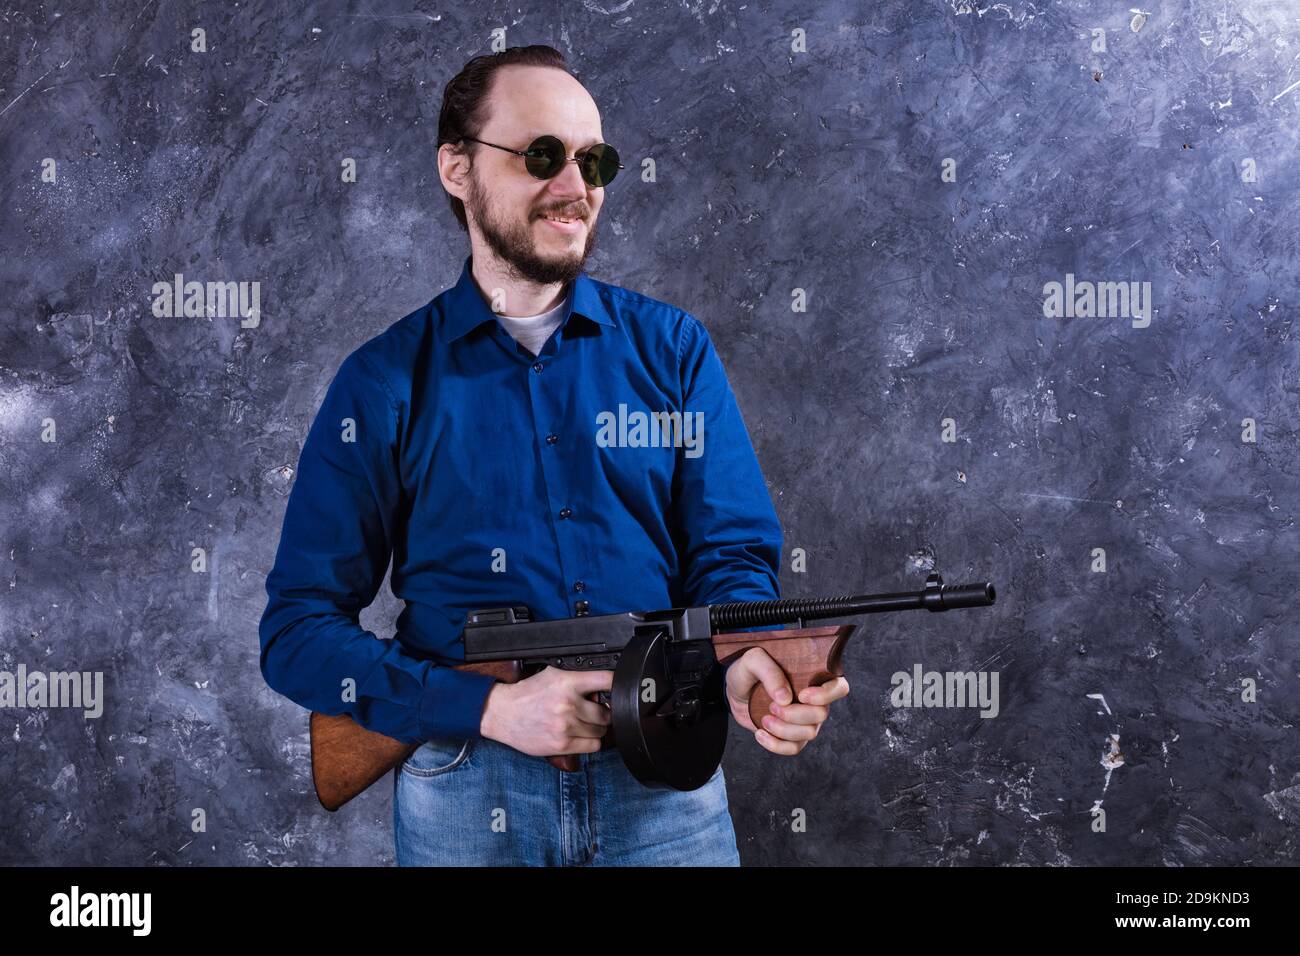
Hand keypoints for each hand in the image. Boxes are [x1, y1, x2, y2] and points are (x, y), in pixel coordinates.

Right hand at [479, 666, 612, 756]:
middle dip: (603, 713)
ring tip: (584, 723)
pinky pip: (592, 746)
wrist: (503, 713)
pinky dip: (590, 741)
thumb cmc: (527, 694)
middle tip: (596, 711)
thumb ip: (578, 679)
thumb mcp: (553, 675)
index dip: (617, 684)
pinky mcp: (562, 745)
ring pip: (600, 731)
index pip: (606, 680)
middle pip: (606, 713)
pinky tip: (580, 735)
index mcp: (567, 682)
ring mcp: (565, 726)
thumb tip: (602, 686)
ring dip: (596, 728)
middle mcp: (568, 704)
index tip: (621, 689)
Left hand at [723, 647, 849, 755]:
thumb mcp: (752, 661)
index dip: (827, 695)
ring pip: (809, 733)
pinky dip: (776, 745)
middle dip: (794, 714)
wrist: (734, 691)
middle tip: (772, 706)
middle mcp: (815, 700)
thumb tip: (785, 698)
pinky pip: (794, 748)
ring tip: (764, 719)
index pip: (840, 687)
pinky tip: (760, 734)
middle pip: (821, 714)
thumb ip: (768, 672)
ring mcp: (805, 720)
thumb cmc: (748, 671)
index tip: (802, 695)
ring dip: (783, 729)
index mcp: (812, 677)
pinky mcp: (791, 736)